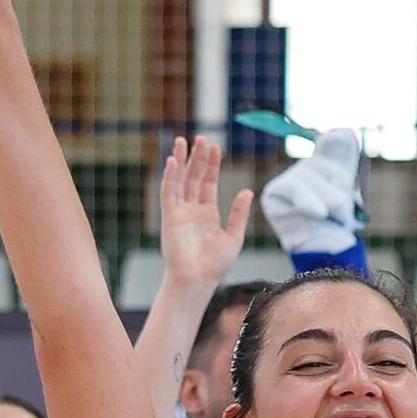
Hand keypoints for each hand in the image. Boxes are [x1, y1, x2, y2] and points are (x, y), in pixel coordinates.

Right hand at [151, 135, 250, 283]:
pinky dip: (170, 176)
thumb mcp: (234, 236)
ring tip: (183, 140)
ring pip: (180, 180)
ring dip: (182, 160)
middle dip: (198, 157)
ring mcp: (179, 212)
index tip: (216, 147)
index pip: (209, 183)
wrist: (197, 280)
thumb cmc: (215, 265)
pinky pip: (169, 192)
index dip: (212, 165)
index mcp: (207, 213)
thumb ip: (238, 213)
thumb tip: (247, 191)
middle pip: (194, 177)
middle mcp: (192, 210)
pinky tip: (174, 160)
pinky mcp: (169, 217)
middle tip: (202, 137)